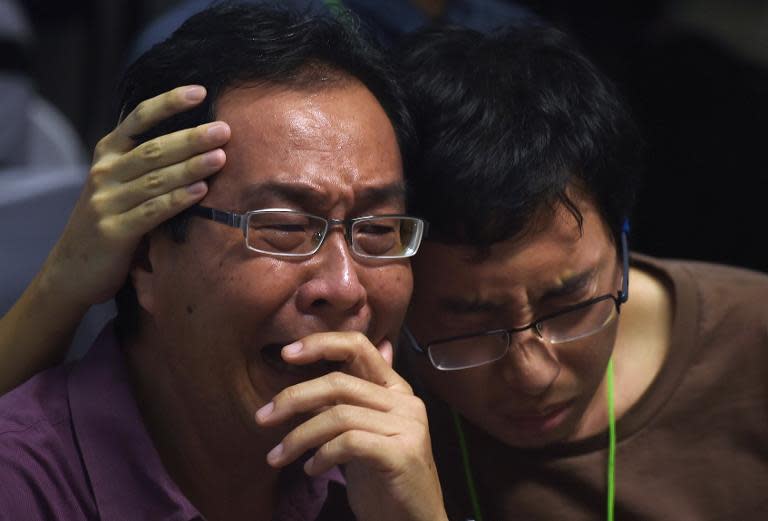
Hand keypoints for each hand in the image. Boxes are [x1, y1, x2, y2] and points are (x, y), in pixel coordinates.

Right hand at [41, 85, 229, 306]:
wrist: (71, 269)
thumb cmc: (109, 221)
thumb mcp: (120, 184)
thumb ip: (146, 164)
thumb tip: (197, 142)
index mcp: (108, 154)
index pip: (139, 119)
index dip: (168, 103)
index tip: (200, 91)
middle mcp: (105, 173)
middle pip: (154, 149)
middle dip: (191, 137)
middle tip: (223, 129)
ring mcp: (107, 202)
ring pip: (155, 179)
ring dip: (191, 166)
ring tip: (220, 157)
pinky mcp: (114, 231)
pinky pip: (152, 211)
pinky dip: (177, 200)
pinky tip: (201, 191)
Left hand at [255, 332, 447, 520]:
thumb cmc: (384, 479)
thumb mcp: (361, 434)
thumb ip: (349, 401)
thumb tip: (330, 364)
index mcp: (396, 390)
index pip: (358, 347)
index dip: (321, 344)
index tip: (285, 353)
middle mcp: (406, 401)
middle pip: (339, 382)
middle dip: (294, 397)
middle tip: (262, 417)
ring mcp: (408, 426)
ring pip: (338, 416)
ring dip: (299, 436)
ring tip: (277, 456)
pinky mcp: (402, 453)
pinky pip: (348, 443)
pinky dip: (321, 455)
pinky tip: (311, 469)